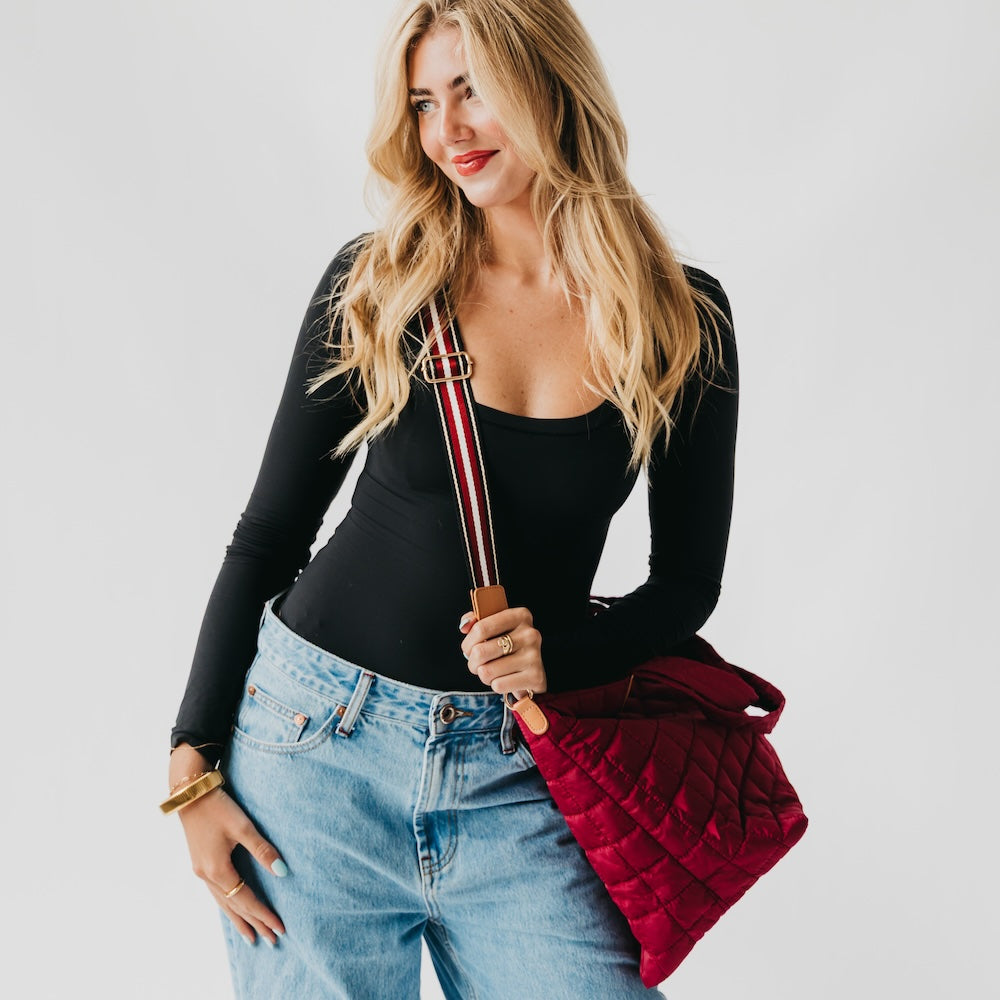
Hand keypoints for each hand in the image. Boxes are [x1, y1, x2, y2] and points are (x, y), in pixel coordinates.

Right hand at [169, 746, 286, 945]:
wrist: (190, 793)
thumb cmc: (219, 807)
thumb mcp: (243, 827)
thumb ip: (263, 850)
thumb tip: (283, 872)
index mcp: (217, 870)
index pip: (245, 900)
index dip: (264, 914)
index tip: (280, 928)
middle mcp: (206, 876)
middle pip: (233, 907)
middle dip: (254, 924)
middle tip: (271, 941)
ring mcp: (200, 871)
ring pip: (222, 903)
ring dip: (239, 919)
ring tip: (252, 936)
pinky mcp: (199, 863)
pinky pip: (216, 893)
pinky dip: (227, 906)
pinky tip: (232, 909)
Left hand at [459, 607, 546, 697]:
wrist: (533, 671)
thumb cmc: (509, 647)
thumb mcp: (496, 628)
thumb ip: (476, 621)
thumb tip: (465, 626)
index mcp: (520, 616)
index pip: (480, 629)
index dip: (468, 643)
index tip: (468, 649)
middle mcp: (530, 634)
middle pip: (480, 652)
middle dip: (472, 662)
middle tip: (477, 664)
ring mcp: (534, 656)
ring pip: (487, 671)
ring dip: (484, 675)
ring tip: (493, 672)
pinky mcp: (535, 677)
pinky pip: (498, 685)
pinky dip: (496, 686)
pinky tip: (505, 680)